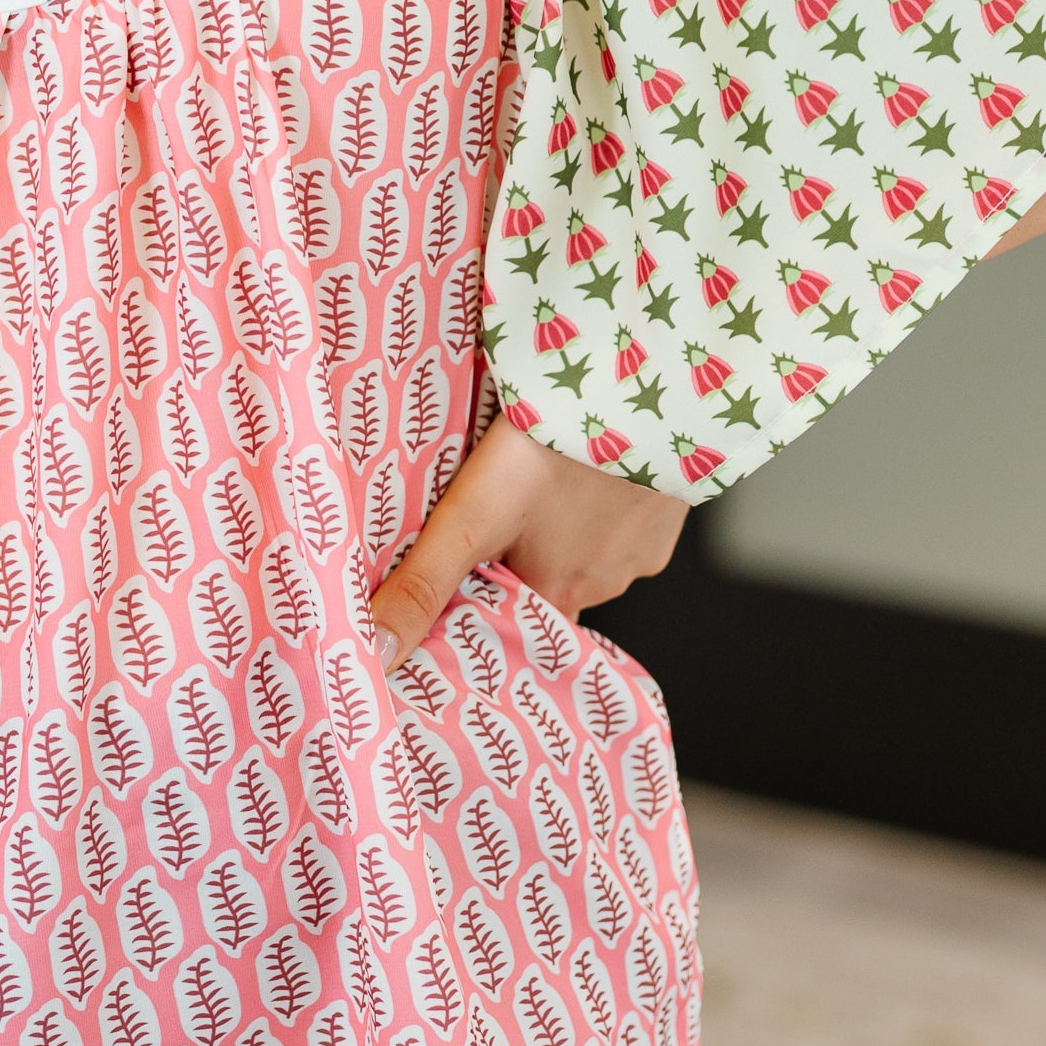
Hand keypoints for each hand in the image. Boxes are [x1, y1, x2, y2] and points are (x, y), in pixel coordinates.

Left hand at [367, 418, 684, 676]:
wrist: (636, 387)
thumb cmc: (549, 450)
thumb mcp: (470, 518)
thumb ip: (423, 584)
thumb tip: (375, 657)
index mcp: (558, 595)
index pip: (514, 626)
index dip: (485, 608)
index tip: (460, 585)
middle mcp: (607, 581)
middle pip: (550, 584)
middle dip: (521, 561)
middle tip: (490, 521)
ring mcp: (645, 541)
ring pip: (590, 546)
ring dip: (562, 526)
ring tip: (532, 483)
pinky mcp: (670, 500)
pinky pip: (629, 511)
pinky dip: (605, 496)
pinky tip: (582, 465)